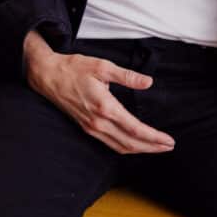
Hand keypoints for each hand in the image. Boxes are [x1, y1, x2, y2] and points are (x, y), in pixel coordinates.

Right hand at [24, 34, 174, 154]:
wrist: (47, 76)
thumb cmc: (73, 69)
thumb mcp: (102, 66)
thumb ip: (127, 76)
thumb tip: (148, 82)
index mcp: (105, 106)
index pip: (135, 128)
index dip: (154, 137)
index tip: (169, 140)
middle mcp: (98, 122)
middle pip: (130, 143)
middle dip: (152, 147)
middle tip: (169, 146)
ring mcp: (91, 127)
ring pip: (120, 147)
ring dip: (140, 150)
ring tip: (157, 148)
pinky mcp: (87, 128)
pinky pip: (110, 144)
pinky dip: (126, 147)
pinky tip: (135, 145)